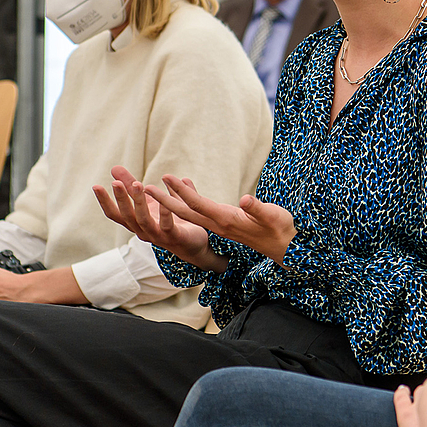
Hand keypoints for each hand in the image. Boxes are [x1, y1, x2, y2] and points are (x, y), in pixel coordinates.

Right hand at [94, 166, 219, 270]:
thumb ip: (132, 186)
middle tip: (116, 183)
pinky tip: (164, 201)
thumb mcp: (148, 200)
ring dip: (140, 202)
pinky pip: (167, 225)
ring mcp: (157, 236)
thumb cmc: (168, 220)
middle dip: (121, 199)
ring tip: (139, 184)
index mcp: (135, 222)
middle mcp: (142, 231)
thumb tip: (114, 167)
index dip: (104, 201)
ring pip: (144, 220)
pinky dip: (165, 212)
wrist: (193, 243)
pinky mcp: (174, 237)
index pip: (115, 214)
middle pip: (127, 217)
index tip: (95, 186)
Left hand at [147, 175, 297, 264]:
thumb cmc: (280, 229)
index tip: (164, 179)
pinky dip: (186, 201)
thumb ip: (258, 209)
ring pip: (189, 213)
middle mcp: (218, 224)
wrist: (283, 247)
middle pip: (185, 211)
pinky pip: (198, 213)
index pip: (198, 205)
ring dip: (170, 201)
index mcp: (226, 220)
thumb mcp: (273, 216)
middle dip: (164, 199)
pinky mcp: (222, 224)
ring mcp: (218, 225)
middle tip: (143, 187)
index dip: (181, 192)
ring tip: (154, 188)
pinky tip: (180, 191)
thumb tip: (246, 200)